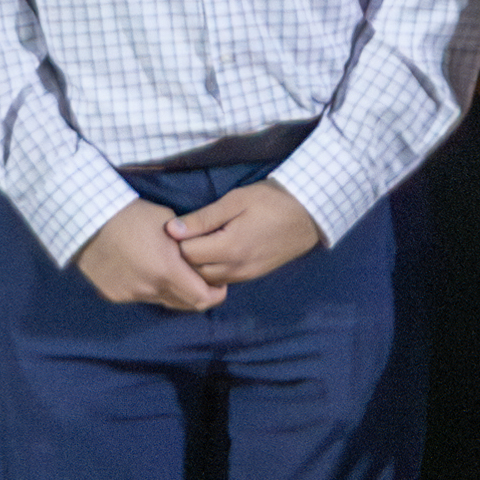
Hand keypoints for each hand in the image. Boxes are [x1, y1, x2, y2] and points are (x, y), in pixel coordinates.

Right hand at [74, 202, 228, 315]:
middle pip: (185, 304)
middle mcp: (150, 288)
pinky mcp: (115, 295)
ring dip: (172, 291)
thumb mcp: (169, 223)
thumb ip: (188, 246)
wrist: (89, 220)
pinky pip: (140, 298)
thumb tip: (202, 258)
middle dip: (197, 294)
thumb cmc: (132, 215)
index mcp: (167, 269)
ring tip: (169, 272)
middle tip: (200, 280)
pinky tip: (143, 270)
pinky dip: (148, 289)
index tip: (219, 285)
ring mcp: (131, 294)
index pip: (202, 298)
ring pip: (163, 301)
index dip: (216, 294)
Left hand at [186, 181, 324, 286]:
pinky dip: (213, 269)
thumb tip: (172, 229)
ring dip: (199, 264)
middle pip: (194, 271)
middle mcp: (236, 268)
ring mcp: (246, 275)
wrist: (308, 214)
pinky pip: (223, 279)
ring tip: (201, 241)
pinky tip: (215, 250)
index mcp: (230, 248)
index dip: (178, 240)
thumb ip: (203, 218)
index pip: (187, 254)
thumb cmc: (272, 201)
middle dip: (185, 255)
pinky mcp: (253, 276)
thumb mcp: (236, 200)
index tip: (180, 225)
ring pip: (208, 279)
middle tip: (187, 234)